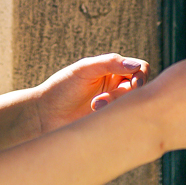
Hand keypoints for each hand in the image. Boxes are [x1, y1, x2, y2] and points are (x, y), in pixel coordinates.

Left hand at [33, 53, 148, 135]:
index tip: (134, 83)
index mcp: (112, 70)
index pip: (140, 68)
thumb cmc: (62, 88)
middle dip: (125, 93)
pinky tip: (96, 115)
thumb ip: (110, 63)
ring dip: (116, 104)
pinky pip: (125, 121)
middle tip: (103, 99)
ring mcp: (114, 106)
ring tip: (94, 106)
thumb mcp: (84, 70)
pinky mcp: (110, 122)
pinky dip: (116, 117)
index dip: (141, 75)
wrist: (44, 115)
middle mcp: (117, 87)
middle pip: (139, 88)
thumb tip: (135, 65)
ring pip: (132, 104)